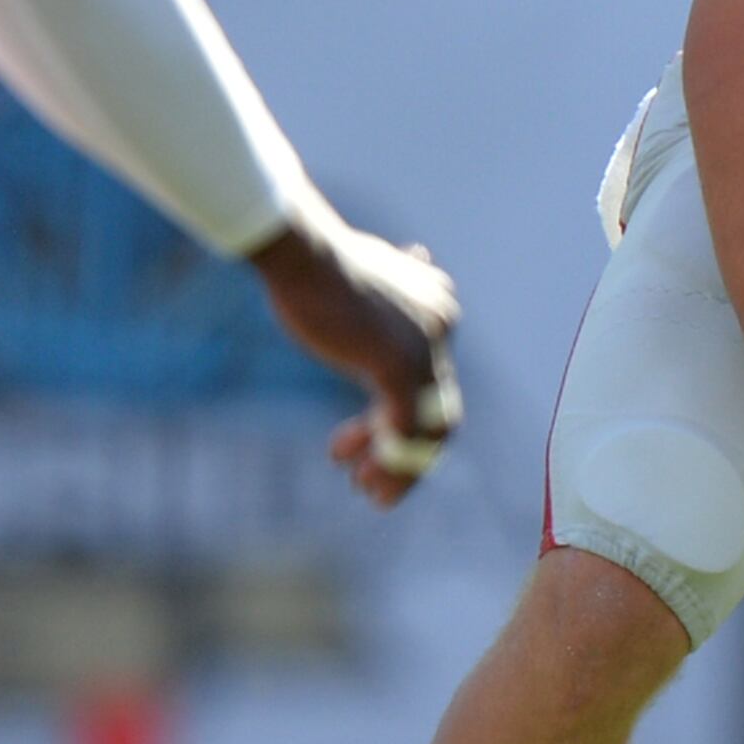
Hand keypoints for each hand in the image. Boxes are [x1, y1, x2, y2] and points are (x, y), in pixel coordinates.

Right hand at [249, 215, 460, 506]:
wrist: (301, 252)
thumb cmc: (317, 262)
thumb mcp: (368, 272)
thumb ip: (392, 287)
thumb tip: (420, 256)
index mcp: (438, 309)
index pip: (432, 379)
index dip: (395, 420)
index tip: (347, 442)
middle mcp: (442, 329)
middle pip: (438, 409)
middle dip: (404, 451)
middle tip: (366, 481)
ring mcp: (424, 349)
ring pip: (431, 428)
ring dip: (402, 467)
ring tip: (370, 492)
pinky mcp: (399, 365)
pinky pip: (408, 428)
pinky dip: (394, 460)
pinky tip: (368, 477)